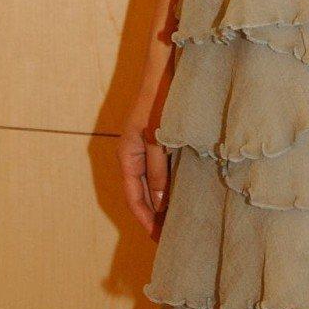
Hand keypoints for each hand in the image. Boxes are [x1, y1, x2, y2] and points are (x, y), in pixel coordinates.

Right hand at [117, 90, 171, 235]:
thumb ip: (158, 170)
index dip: (145, 219)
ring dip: (161, 202)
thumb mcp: (158, 139)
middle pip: (141, 193)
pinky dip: (168, 185)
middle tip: (169, 236)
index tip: (158, 238)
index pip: (134, 197)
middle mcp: (133, 154)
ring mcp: (145, 147)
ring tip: (176, 221)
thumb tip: (159, 203)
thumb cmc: (160, 101)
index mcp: (127, 156)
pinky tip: (181, 193)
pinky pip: (161, 170)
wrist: (165, 70)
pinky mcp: (158, 140)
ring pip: (151, 183)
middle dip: (153, 215)